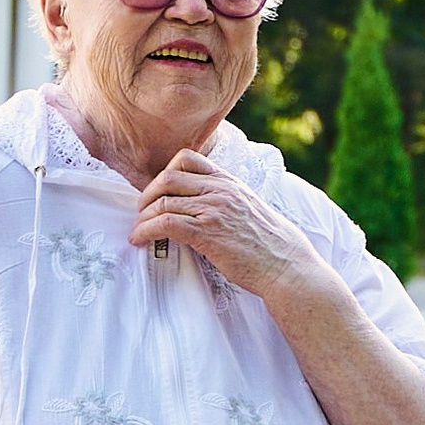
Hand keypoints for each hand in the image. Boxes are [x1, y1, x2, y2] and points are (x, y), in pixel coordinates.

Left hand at [128, 149, 318, 300]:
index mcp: (229, 182)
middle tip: (143, 212)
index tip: (159, 191)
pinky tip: (140, 240)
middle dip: (148, 194)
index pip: (188, 159)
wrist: (286, 265)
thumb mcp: (250, 209)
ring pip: (162, 201)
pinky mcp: (206, 232)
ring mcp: (213, 210)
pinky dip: (145, 231)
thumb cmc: (271, 244)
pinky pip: (165, 223)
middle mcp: (220, 190)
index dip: (165, 172)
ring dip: (143, 217)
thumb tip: (202, 207)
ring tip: (139, 230)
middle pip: (168, 177)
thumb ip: (226, 201)